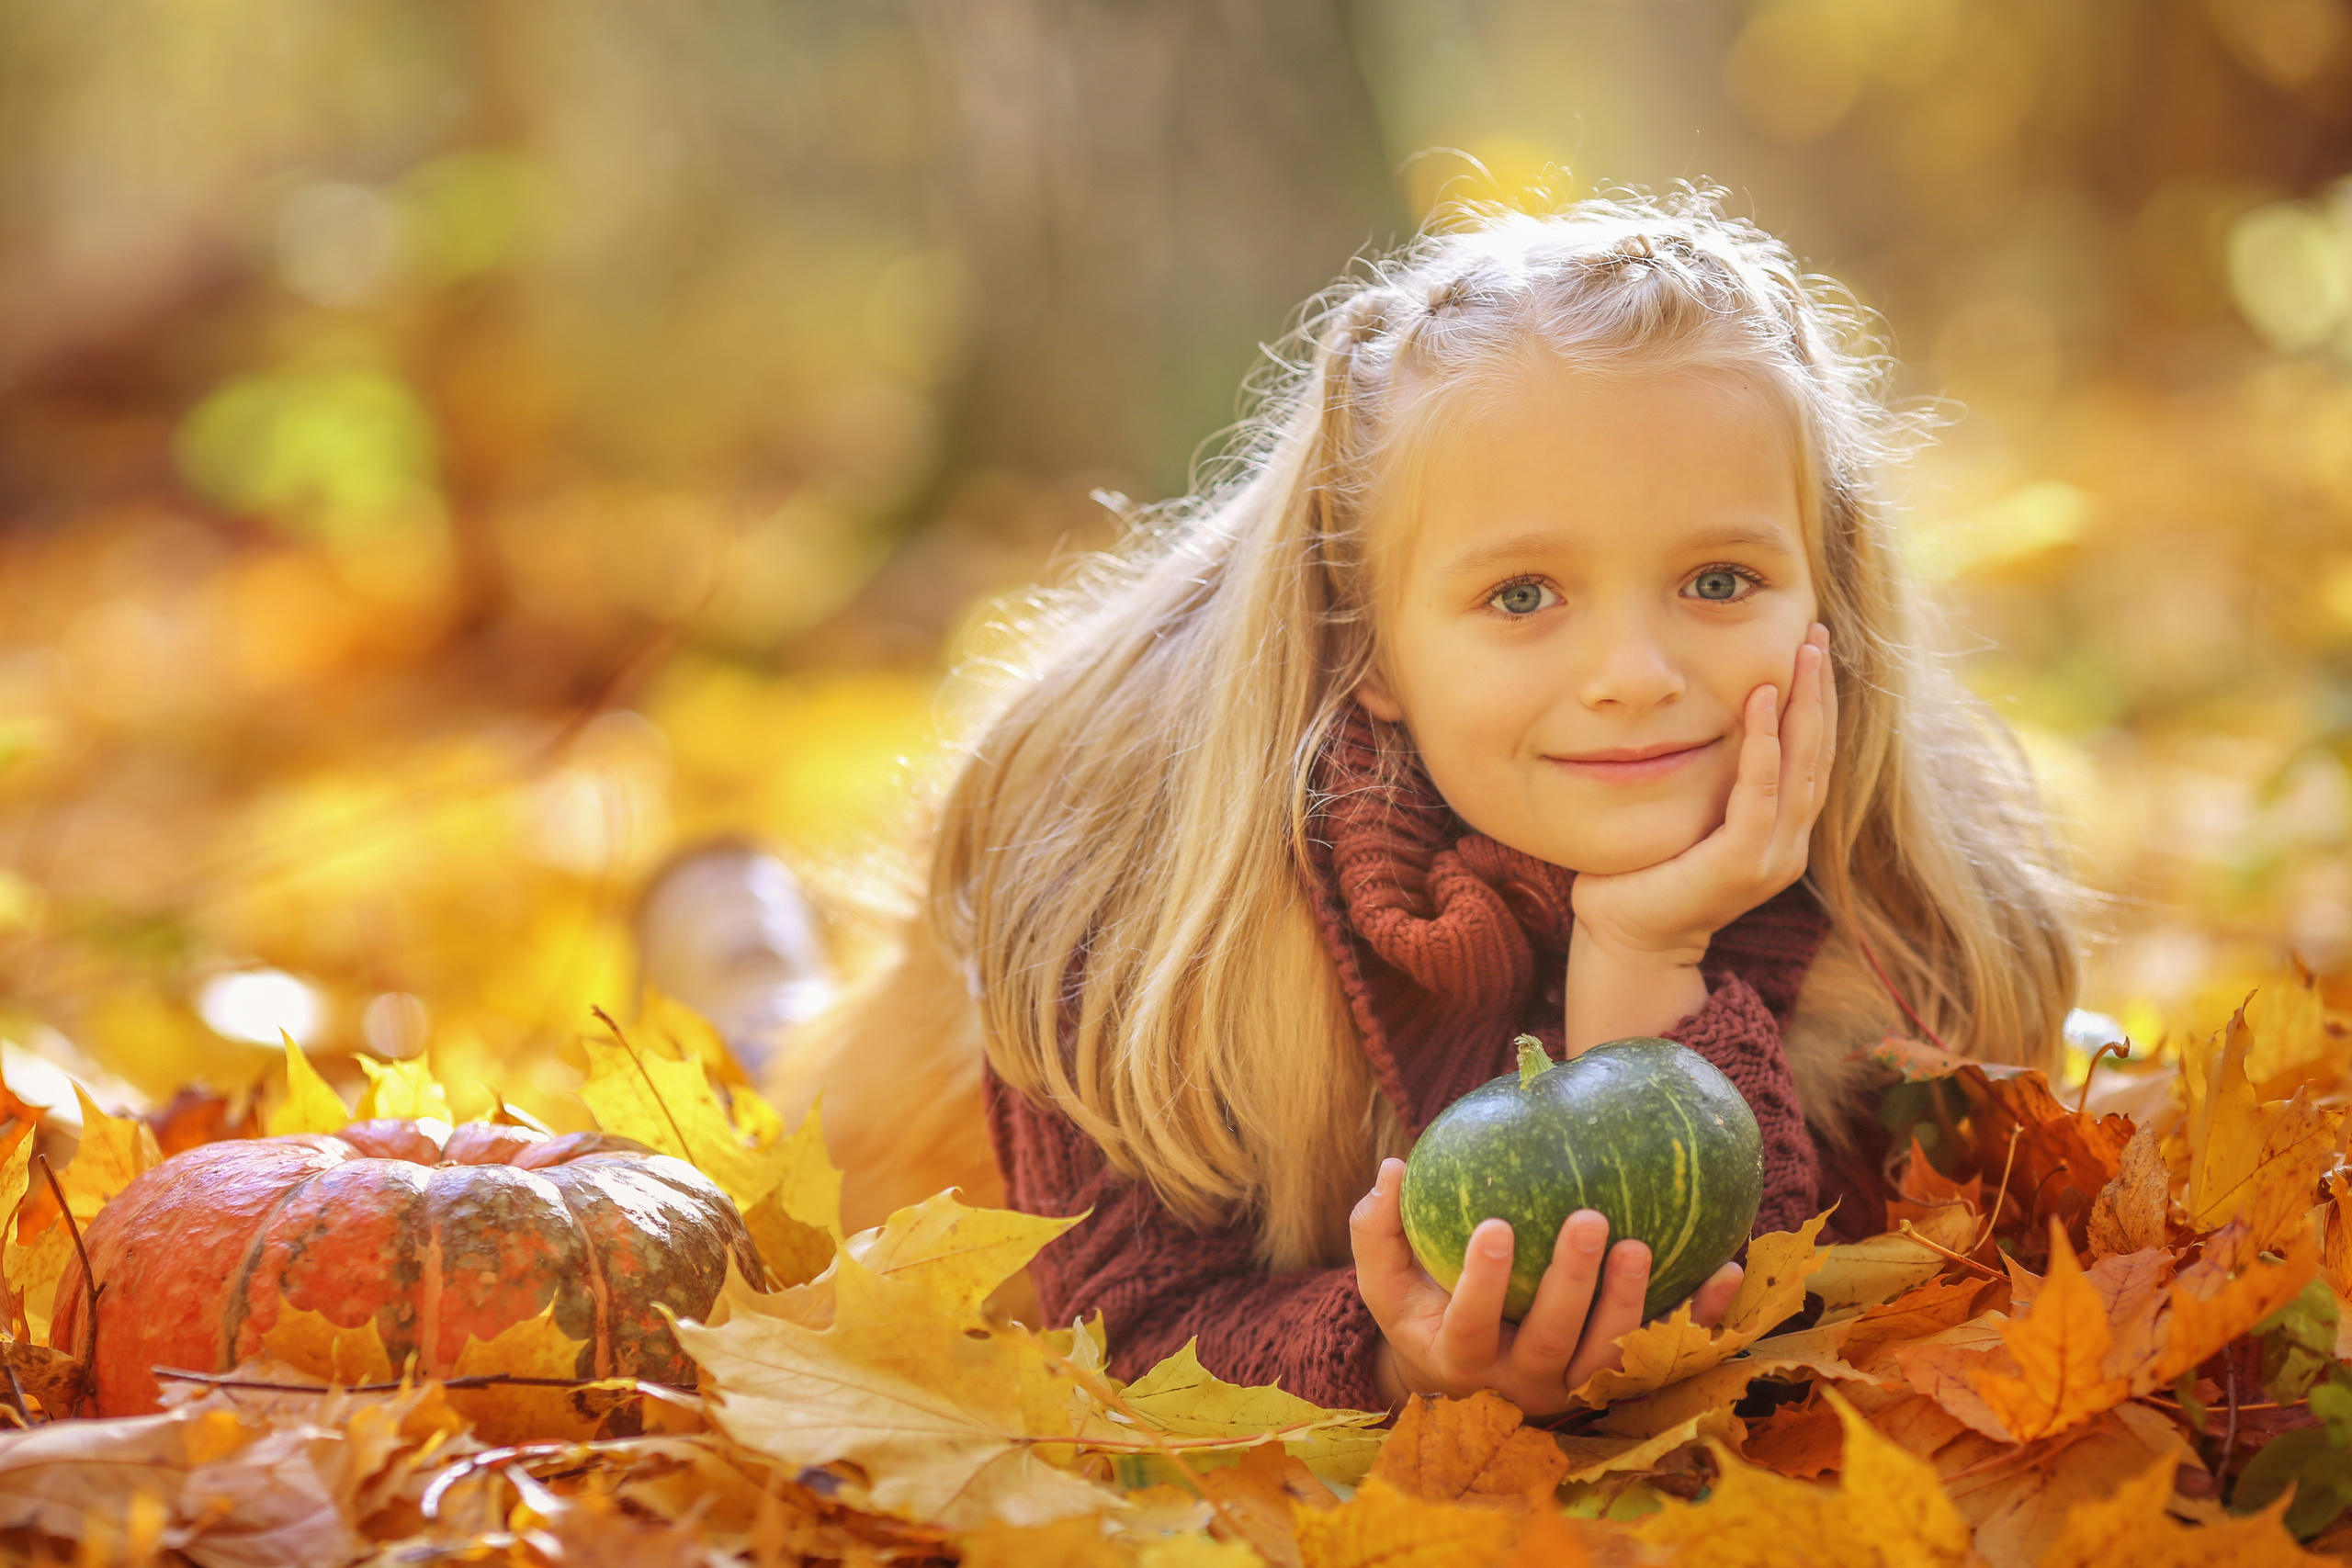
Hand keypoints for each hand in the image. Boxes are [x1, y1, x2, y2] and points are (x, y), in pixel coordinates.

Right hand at [1350, 1157, 1742, 1414]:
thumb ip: (1378, 1229)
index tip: (1494, 1227)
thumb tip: (1393, 1169)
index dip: (1481, 1285)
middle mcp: (1522, 1383)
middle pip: (1550, 1345)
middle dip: (1572, 1286)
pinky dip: (1701, 1316)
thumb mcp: (1388, 1280)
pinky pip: (1667, 1352)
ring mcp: (1575, 1387)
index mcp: (1462, 1359)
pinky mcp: (1621, 1380)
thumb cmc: (1425, 1309)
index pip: (1470, 1328)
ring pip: (1608, 1358)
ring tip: (1640, 1244)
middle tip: (1589, 1220)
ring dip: (1629, 1304)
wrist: (1471, 1379)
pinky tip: (1726, 1267)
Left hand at [1565, 625, 1836, 1038]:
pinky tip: (1763, 702)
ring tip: (1803, 653)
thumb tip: (1696, 717)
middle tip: (1816, 633)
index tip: (1810, 650)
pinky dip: (1767, 746)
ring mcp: (1772, 856)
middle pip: (1818, 753)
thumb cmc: (1643, 874)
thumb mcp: (1685, 814)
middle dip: (1820, 691)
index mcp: (1778, 832)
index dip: (1815, 703)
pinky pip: (1762, 793)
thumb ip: (1706, 778)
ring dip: (1805, 705)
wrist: (1626, 938)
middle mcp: (1787, 843)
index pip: (1809, 757)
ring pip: (1803, 767)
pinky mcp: (1743, 863)